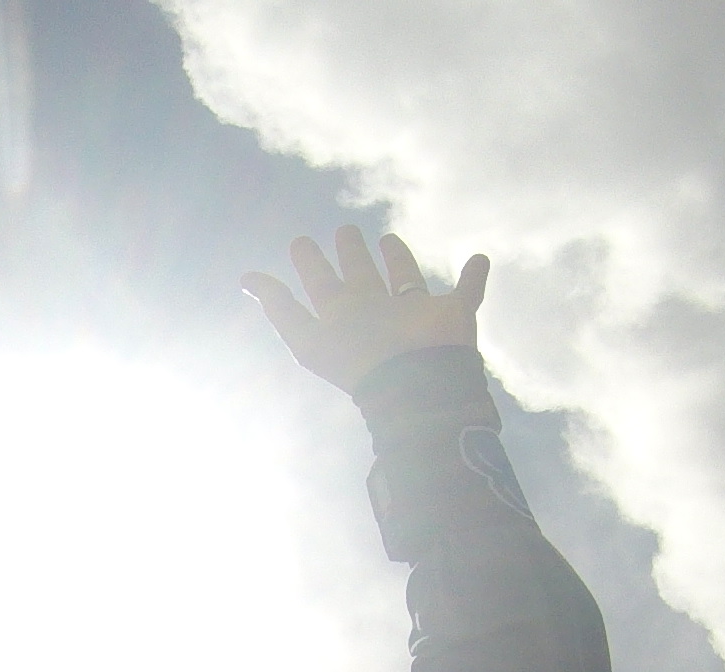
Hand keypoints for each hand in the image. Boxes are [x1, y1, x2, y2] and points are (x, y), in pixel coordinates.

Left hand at [240, 227, 489, 394]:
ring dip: (398, 259)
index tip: (302, 241)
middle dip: (349, 255)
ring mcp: (415, 314)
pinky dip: (476, 276)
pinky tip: (480, 259)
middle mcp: (377, 313)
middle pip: (360, 278)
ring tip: (387, 237)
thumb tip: (244, 276)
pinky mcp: (452, 314)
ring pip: (404, 280)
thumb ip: (279, 307)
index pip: (323, 287)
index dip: (311, 267)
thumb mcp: (307, 339)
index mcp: (345, 317)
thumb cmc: (362, 362)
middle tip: (344, 230)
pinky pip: (468, 292)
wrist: (414, 387)